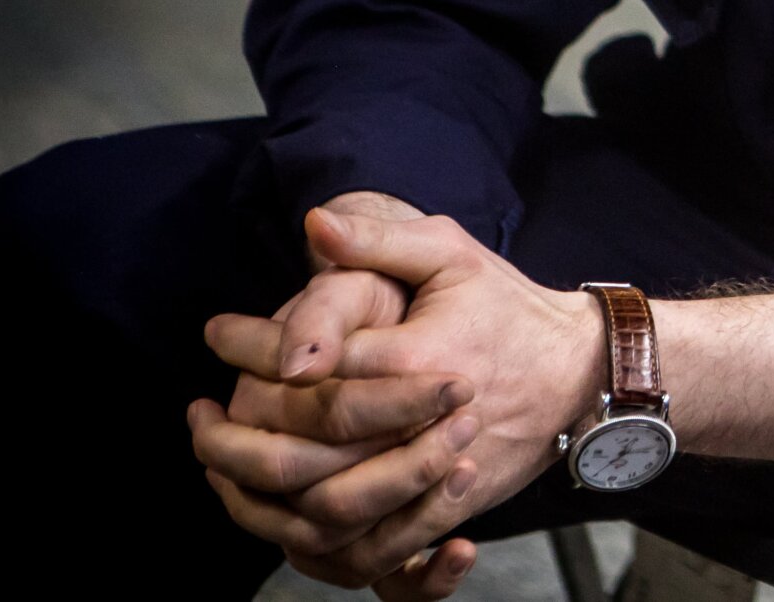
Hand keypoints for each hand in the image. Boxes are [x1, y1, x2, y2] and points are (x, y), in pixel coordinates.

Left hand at [196, 207, 603, 592]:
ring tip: (221, 464)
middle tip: (196, 417)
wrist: (578, 372)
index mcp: (418, 357)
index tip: (216, 332)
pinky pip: (368, 549)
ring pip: (325, 514)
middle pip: (303, 456)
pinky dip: (311, 540)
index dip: (251, 350)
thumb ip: (380, 239)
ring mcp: (435, 474)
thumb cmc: (506, 307)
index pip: (312, 367)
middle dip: (233, 441)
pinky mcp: (446, 509)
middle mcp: (423, 425)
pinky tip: (274, 510)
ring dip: (260, 498)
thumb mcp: (451, 253)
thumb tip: (314, 225)